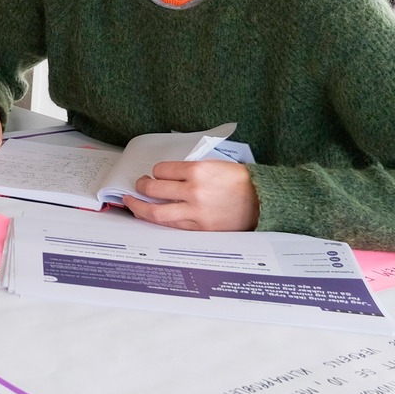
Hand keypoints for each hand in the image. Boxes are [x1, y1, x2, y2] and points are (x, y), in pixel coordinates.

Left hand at [124, 160, 258, 231]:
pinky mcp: (199, 228)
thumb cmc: (238, 181)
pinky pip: (171, 225)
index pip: (161, 170)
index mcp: (198, 171)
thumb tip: (164, 175)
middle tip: (139, 185)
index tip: (156, 174)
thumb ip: (188, 171)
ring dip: (138, 206)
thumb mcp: (213, 165)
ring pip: (155, 212)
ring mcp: (195, 212)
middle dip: (141, 186)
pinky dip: (157, 219)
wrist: (262, 201)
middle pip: (152, 189)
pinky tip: (150, 216)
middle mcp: (194, 191)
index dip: (155, 172)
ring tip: (132, 202)